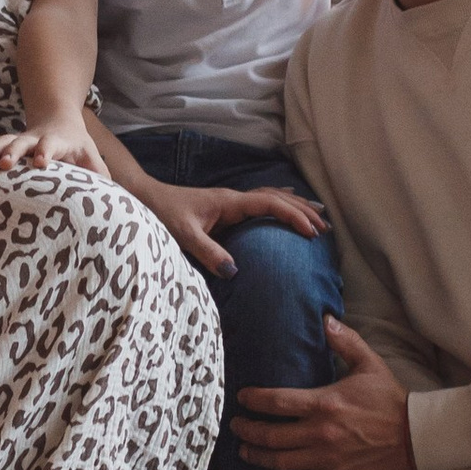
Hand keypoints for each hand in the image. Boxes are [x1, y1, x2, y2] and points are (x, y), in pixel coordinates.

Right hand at [0, 116, 110, 177]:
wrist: (59, 119)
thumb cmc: (78, 147)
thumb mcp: (92, 158)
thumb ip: (100, 176)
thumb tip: (113, 200)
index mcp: (59, 142)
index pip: (52, 145)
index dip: (46, 152)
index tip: (40, 162)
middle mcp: (37, 138)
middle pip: (24, 142)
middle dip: (13, 152)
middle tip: (4, 164)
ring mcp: (21, 139)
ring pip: (5, 141)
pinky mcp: (9, 142)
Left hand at [141, 179, 328, 280]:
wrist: (146, 197)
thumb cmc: (163, 214)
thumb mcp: (183, 236)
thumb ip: (208, 252)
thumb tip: (235, 271)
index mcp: (229, 203)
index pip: (270, 204)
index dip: (293, 216)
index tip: (311, 232)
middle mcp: (234, 199)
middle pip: (277, 199)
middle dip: (302, 212)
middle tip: (325, 229)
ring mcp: (230, 202)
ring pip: (271, 198)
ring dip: (295, 206)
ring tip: (319, 215)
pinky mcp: (225, 208)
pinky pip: (261, 202)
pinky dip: (280, 204)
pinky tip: (288, 202)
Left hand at [234, 317, 412, 469]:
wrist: (418, 437)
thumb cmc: (391, 400)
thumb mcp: (369, 364)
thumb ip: (345, 341)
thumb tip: (325, 318)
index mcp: (324, 403)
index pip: (275, 402)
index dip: (253, 400)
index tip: (242, 399)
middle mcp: (320, 433)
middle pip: (269, 435)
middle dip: (247, 431)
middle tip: (237, 427)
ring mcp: (326, 460)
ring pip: (278, 462)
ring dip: (258, 457)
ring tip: (247, 451)